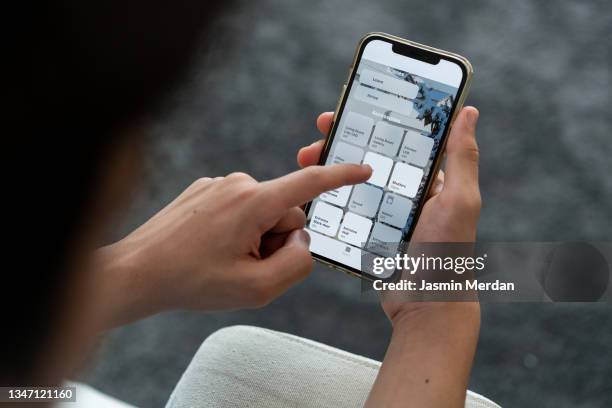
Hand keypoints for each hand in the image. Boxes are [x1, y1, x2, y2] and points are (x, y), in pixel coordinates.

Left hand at [95, 163, 370, 326]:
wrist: (137, 272)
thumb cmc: (194, 282)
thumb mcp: (257, 288)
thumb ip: (297, 263)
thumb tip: (302, 239)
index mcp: (253, 202)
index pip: (308, 184)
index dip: (341, 177)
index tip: (364, 170)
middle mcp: (238, 183)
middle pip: (284, 211)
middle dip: (278, 238)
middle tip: (248, 266)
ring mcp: (218, 184)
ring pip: (261, 211)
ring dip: (255, 237)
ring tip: (224, 259)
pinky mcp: (204, 190)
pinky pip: (238, 208)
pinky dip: (236, 229)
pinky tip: (209, 248)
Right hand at [297, 107, 480, 324]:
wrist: (425, 303)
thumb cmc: (449, 252)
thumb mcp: (460, 199)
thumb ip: (462, 157)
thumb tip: (468, 111)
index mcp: (428, 180)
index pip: (400, 140)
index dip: (376, 120)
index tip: (353, 106)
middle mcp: (405, 194)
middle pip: (369, 157)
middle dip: (344, 140)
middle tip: (320, 132)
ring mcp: (383, 214)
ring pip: (352, 181)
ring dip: (329, 167)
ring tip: (307, 158)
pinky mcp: (367, 233)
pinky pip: (345, 209)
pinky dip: (327, 197)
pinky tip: (310, 189)